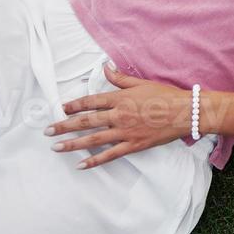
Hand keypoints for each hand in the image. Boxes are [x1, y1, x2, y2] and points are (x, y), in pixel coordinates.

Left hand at [45, 64, 191, 168]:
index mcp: (120, 98)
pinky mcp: (133, 145)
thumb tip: (104, 68)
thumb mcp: (142, 83)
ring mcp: (125, 132)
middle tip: (48, 131)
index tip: (61, 108)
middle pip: (86, 121)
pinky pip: (109, 154)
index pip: (91, 101)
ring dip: (72, 144)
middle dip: (64, 126)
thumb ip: (120, 78)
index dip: (74, 105)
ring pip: (93, 139)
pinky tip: (80, 165)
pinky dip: (94, 160)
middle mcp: (118, 115)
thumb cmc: (166, 96)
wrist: (185, 113)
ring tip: (56, 147)